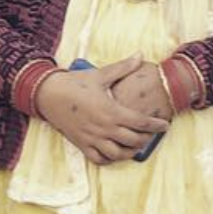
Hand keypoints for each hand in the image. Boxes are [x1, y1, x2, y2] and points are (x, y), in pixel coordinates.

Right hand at [34, 58, 163, 163]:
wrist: (47, 93)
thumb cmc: (74, 83)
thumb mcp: (99, 74)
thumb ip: (122, 67)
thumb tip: (140, 54)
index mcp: (111, 110)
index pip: (141, 122)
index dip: (156, 125)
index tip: (165, 125)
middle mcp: (104, 128)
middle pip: (133, 140)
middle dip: (146, 139)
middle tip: (151, 134)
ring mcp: (92, 138)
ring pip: (118, 154)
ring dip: (129, 151)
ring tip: (135, 145)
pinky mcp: (81, 144)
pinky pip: (99, 159)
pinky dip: (110, 159)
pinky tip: (115, 152)